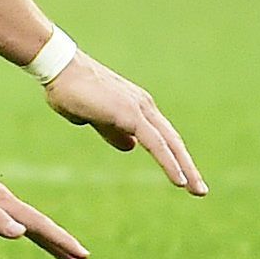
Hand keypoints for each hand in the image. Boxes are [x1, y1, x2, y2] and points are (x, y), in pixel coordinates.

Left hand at [0, 143, 90, 258]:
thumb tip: (20, 234)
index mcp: (1, 200)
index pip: (38, 225)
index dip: (60, 242)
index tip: (82, 257)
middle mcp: (1, 198)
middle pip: (38, 225)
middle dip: (61, 244)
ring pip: (25, 221)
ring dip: (46, 238)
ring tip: (62, 252)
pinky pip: (9, 216)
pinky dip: (23, 227)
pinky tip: (20, 230)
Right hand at [44, 54, 207, 194]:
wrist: (59, 68)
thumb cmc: (70, 89)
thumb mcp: (93, 116)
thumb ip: (113, 131)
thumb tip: (130, 147)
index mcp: (136, 105)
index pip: (162, 135)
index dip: (173, 156)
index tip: (183, 175)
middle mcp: (144, 105)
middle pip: (172, 141)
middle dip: (187, 166)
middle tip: (200, 190)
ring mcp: (139, 109)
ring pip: (170, 144)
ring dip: (186, 168)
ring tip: (197, 190)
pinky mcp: (131, 115)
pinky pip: (157, 145)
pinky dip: (170, 163)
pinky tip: (179, 180)